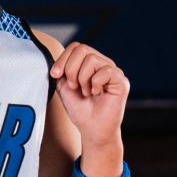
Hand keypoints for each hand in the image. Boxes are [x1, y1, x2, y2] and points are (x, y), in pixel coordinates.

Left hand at [53, 43, 127, 157]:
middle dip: (71, 69)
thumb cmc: (81, 110)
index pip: (76, 47)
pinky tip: (97, 94)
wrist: (92, 130)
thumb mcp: (65, 87)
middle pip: (82, 49)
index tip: (55, 75)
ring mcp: (113, 71)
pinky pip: (105, 71)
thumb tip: (57, 60)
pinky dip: (95, 83)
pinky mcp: (121, 80)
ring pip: (92, 59)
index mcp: (90, 64)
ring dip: (82, 78)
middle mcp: (103, 64)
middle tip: (74, 86)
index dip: (63, 59)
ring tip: (86, 92)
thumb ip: (62, 71)